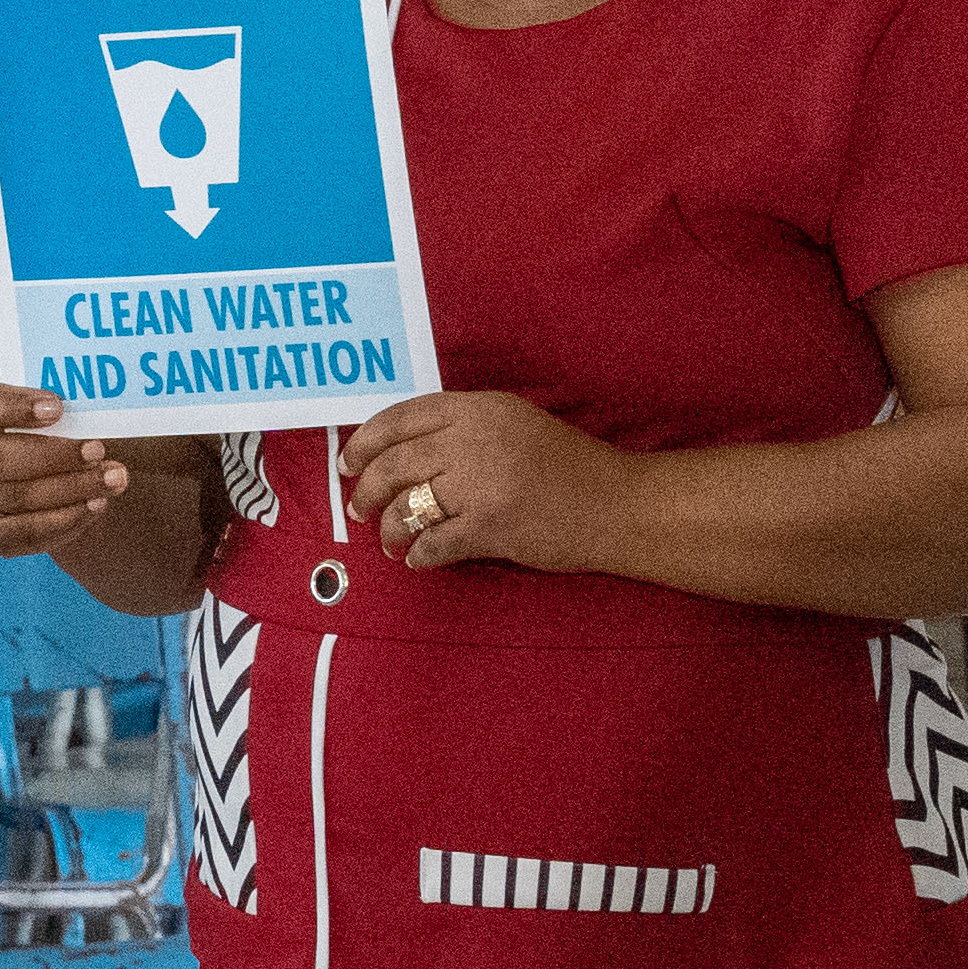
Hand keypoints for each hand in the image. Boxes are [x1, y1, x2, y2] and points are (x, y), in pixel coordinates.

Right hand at [0, 380, 126, 556]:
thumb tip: (68, 411)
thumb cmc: (23, 427)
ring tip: (112, 478)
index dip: (14, 409)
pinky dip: (66, 520)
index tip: (58, 407)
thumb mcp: (23, 403)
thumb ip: (39, 403)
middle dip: (54, 456)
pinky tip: (97, 504)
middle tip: (98, 449)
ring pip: (16, 500)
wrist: (13, 472)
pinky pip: (27, 534)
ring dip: (70, 490)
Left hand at [339, 389, 628, 572]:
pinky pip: (435, 543)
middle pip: (395, 464)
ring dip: (390, 529)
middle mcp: (475, 440)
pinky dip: (420, 555)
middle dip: (366, 491)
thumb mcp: (514, 425)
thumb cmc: (568, 467)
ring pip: (408, 507)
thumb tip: (400, 453)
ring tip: (389, 542)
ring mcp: (483, 483)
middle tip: (359, 509)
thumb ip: (463, 429)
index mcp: (479, 409)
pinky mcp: (492, 526)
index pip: (401, 418)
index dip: (365, 442)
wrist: (619, 504)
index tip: (348, 463)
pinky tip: (418, 559)